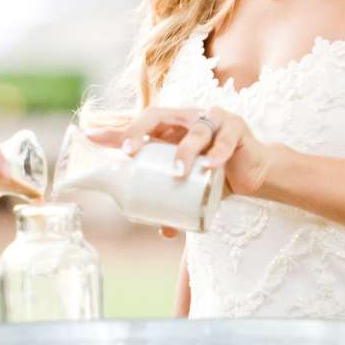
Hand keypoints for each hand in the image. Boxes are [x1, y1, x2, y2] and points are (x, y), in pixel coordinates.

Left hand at [104, 105, 280, 199]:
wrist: (253, 172)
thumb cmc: (214, 174)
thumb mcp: (190, 185)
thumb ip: (176, 203)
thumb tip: (160, 229)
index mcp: (171, 128)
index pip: (140, 124)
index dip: (117, 130)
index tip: (91, 138)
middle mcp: (188, 118)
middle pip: (159, 115)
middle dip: (140, 132)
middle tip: (130, 153)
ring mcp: (213, 120)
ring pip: (196, 130)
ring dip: (185, 150)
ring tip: (178, 172)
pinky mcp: (237, 130)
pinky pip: (226, 139)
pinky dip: (218, 153)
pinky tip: (210, 166)